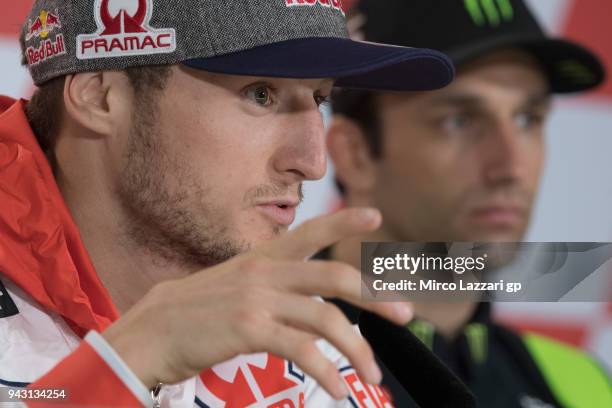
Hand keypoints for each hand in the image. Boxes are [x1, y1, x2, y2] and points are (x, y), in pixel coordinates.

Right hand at [102, 208, 412, 398]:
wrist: (151, 330)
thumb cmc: (195, 311)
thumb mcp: (234, 283)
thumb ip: (270, 283)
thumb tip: (305, 298)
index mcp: (263, 258)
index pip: (311, 231)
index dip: (345, 221)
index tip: (376, 214)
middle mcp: (265, 272)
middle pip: (335, 277)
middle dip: (375, 295)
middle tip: (405, 314)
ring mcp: (258, 299)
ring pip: (326, 318)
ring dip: (357, 349)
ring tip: (373, 375)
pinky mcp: (249, 329)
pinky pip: (301, 349)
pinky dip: (326, 371)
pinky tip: (337, 389)